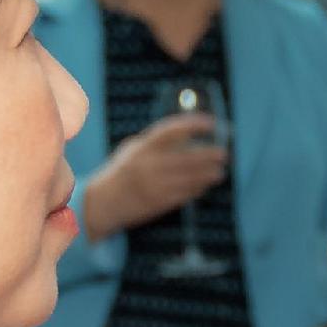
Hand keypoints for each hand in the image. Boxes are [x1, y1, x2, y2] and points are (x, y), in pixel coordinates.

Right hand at [81, 113, 228, 235]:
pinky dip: (197, 189)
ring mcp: (154, 186)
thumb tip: (186, 134)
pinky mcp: (158, 203)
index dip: (193, 124)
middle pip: (186, 158)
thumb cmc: (121, 171)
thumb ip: (156, 142)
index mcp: (142, 148)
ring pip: (188, 178)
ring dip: (207, 174)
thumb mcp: (133, 149)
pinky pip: (183, 195)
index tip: (210, 123)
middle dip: (207, 155)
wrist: (102, 203)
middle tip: (224, 153)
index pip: (171, 130)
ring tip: (220, 171)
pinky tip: (206, 185)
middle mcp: (148, 166)